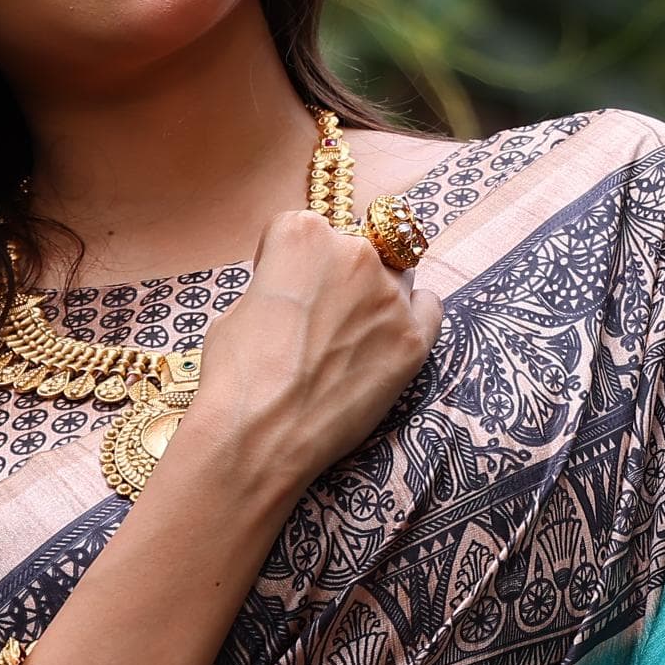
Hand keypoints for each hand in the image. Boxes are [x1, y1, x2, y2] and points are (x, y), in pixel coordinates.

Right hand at [174, 203, 442, 500]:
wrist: (260, 436)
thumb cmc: (236, 375)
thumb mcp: (236, 308)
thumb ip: (274, 284)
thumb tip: (290, 294)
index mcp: (303, 233)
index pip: (303, 228)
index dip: (288, 261)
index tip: (281, 288)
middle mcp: (354, 253)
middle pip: (354, 249)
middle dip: (335, 277)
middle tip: (316, 319)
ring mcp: (390, 297)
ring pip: (395, 275)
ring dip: (376, 294)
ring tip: (351, 334)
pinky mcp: (414, 340)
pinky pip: (429, 308)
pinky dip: (413, 315)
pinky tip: (389, 337)